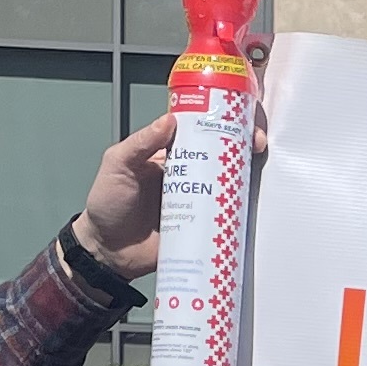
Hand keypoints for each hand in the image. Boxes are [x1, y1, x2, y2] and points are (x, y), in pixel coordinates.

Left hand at [69, 0, 273, 277]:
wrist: (107, 251)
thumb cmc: (107, 203)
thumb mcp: (117, 164)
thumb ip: (141, 142)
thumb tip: (171, 119)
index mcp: (171, 154)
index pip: (200, 129)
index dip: (220, 119)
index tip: (239, 113)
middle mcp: (189, 173)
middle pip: (222, 153)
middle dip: (244, 143)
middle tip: (258, 142)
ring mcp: (198, 200)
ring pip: (229, 182)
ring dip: (247, 172)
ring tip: (260, 165)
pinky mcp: (203, 227)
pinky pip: (225, 215)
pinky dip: (241, 209)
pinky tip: (254, 200)